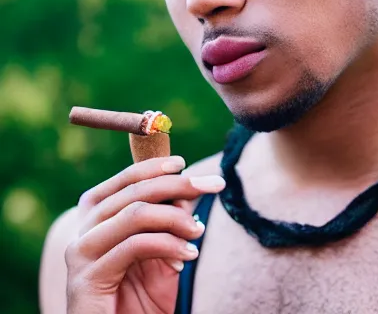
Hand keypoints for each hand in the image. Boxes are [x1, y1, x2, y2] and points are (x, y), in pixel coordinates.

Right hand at [64, 156, 224, 313]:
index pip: (125, 180)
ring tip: (198, 231)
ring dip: (176, 218)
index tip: (183, 164)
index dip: (154, 168)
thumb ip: (168, 220)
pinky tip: (188, 255)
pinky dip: (168, 245)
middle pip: (134, 192)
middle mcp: (83, 229)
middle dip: (178, 185)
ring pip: (135, 214)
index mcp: (97, 217)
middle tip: (213, 184)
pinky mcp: (86, 278)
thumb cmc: (141, 298)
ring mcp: (81, 253)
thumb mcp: (162, 252)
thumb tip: (188, 189)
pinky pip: (135, 246)